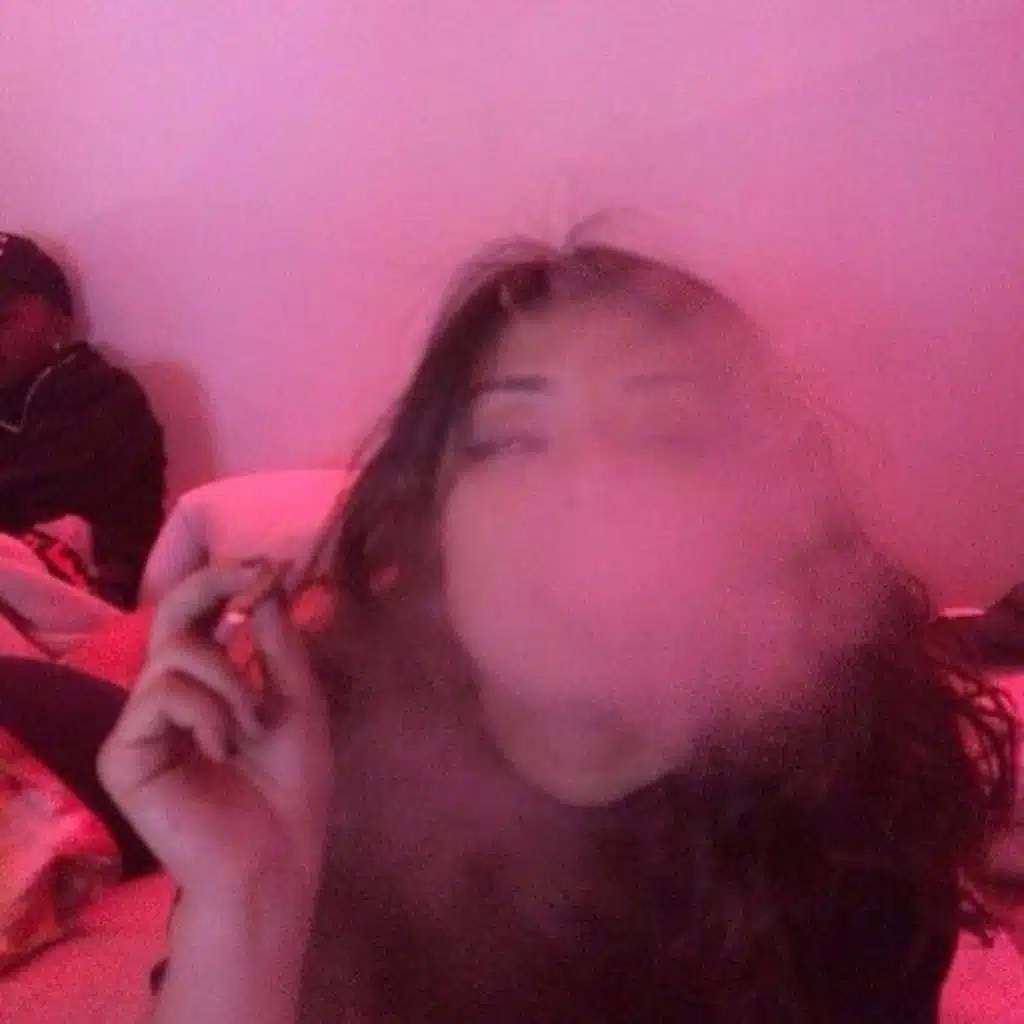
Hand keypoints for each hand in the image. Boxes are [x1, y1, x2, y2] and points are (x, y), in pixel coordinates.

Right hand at [98, 564, 332, 903]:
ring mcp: (142, 723)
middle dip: (213, 586)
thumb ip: (278, 646)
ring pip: (176, 654)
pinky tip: (223, 748)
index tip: (267, 565)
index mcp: (208, 683)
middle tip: (253, 577)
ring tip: (252, 727)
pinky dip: (206, 713)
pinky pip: (161, 696)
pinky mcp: (122, 754)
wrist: (276, 857)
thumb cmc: (291, 787)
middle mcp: (168, 695)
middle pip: (170, 615)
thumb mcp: (296, 703)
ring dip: (232, 682)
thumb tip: (266, 585)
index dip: (224, 583)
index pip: (199, 616)